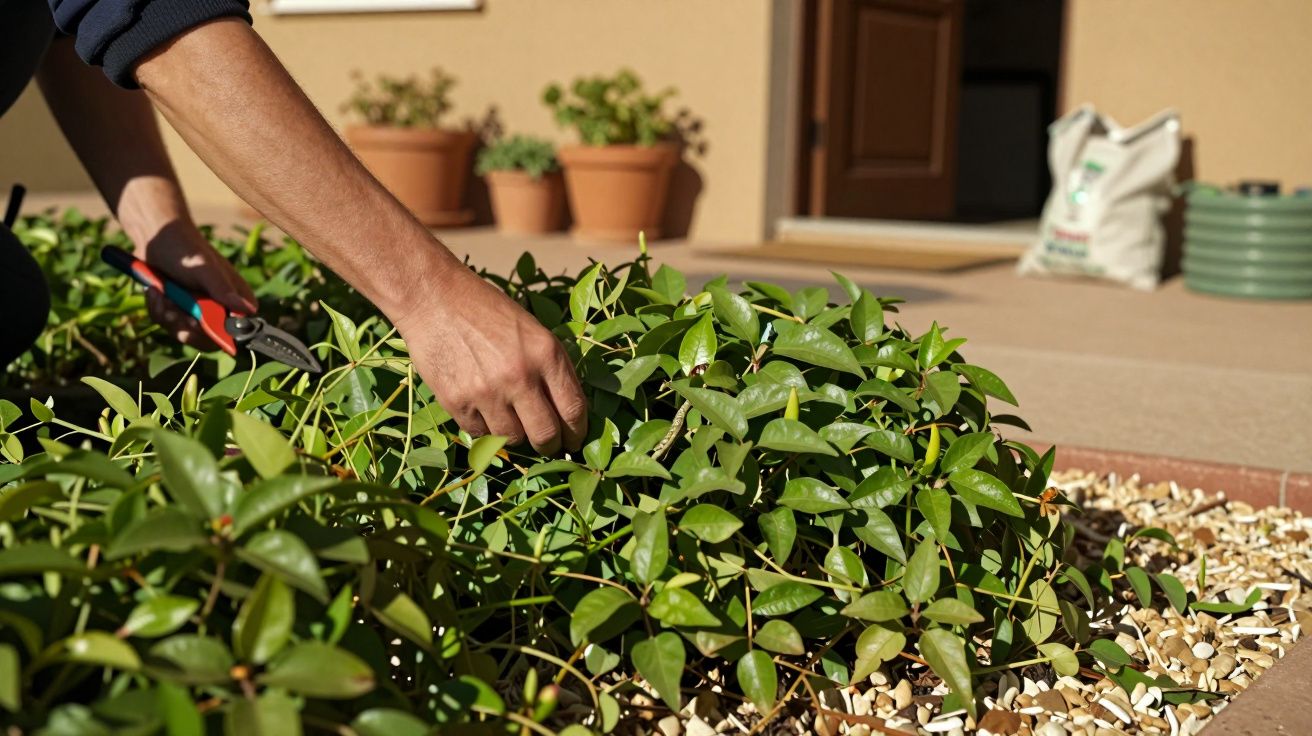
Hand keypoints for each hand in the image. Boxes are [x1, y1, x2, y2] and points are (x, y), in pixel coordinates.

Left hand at [137, 220, 256, 347]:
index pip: (235, 334)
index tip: (192, 321)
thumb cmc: (184, 247)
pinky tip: (156, 291)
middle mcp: (222, 309)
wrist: (155, 237)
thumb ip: (222, 289)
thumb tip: (248, 309)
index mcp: (237, 300)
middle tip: (169, 306)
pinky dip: (158, 310)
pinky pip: (169, 325)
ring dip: (165, 314)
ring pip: (182, 333)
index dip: (212, 335)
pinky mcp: (182, 311)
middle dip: (181, 325)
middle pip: (205, 340)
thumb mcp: (203, 268)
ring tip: (160, 291)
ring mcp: (200, 312)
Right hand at [396, 266, 587, 455]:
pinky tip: (485, 411)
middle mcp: (519, 376)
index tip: (575, 440)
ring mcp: (486, 392)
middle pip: (546, 435)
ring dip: (517, 435)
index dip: (577, 432)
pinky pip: (481, 434)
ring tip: (512, 421)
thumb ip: (552, 368)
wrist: (434, 298)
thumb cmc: (487, 310)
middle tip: (550, 446)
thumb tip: (568, 411)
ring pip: (513, 439)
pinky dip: (487, 429)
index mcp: (546, 354)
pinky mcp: (456, 403)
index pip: (573, 409)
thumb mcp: (533, 330)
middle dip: (551, 446)